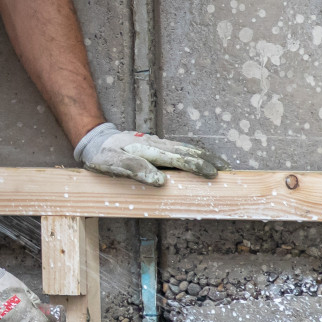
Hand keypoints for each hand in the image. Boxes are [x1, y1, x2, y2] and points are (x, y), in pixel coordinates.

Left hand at [75, 122, 227, 185]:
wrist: (95, 140)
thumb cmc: (103, 155)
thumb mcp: (111, 164)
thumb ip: (135, 170)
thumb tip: (160, 181)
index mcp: (147, 149)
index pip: (176, 158)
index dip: (195, 166)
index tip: (211, 175)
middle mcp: (155, 144)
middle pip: (186, 151)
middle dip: (207, 161)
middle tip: (226, 171)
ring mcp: (157, 143)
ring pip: (185, 148)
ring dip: (205, 156)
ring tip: (222, 165)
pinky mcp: (157, 145)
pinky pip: (179, 149)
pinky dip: (194, 153)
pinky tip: (203, 158)